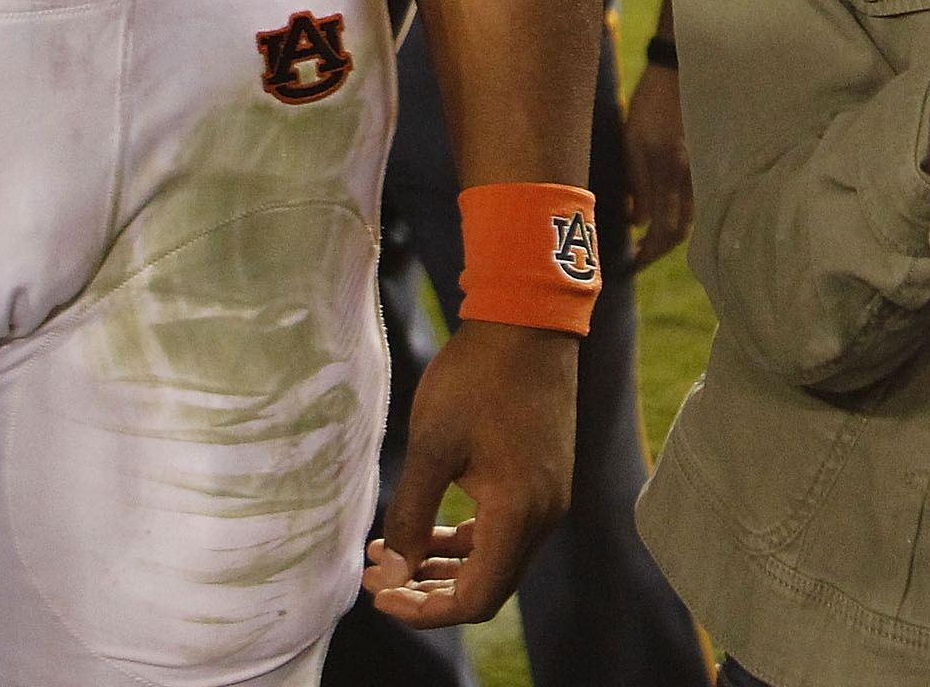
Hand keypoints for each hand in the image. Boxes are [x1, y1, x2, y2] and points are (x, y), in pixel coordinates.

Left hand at [365, 318, 576, 626]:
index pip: (475, 598)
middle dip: (430, 591)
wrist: (527, 321)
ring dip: (447, 564)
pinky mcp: (546, 477)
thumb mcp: (432, 446)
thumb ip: (412, 516)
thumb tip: (392, 573)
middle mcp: (545, 515)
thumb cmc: (477, 377)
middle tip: (378, 579)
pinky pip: (507, 529)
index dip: (425, 609)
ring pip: (498, 559)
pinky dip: (469, 538)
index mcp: (519, 512)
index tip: (380, 595)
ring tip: (393, 552)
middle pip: (489, 586)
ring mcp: (550, 496)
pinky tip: (430, 524)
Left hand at [624, 61, 693, 269]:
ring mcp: (700, 170)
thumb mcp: (632, 140)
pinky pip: (693, 200)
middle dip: (659, 251)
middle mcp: (689, 177)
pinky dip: (678, 216)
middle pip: (681, 230)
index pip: (663, 228)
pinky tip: (662, 215)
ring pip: (690, 218)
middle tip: (637, 259)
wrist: (679, 72)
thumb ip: (635, 182)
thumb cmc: (649, 103)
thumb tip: (637, 221)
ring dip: (668, 235)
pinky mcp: (702, 162)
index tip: (631, 264)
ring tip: (646, 242)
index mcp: (669, 173)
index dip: (648, 252)